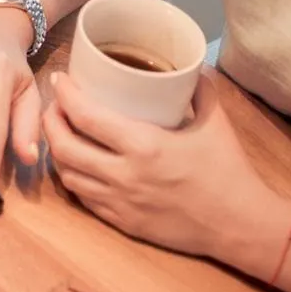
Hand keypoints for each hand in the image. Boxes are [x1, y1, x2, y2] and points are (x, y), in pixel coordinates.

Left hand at [43, 71, 290, 260]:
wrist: (239, 225)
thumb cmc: (228, 170)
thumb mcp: (216, 121)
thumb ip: (200, 89)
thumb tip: (189, 66)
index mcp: (144, 145)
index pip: (86, 116)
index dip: (65, 96)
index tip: (60, 80)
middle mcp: (124, 175)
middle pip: (65, 148)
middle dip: (50, 123)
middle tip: (54, 107)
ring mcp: (120, 203)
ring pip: (69, 176)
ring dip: (57, 152)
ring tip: (61, 134)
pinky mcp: (123, 224)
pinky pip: (84, 200)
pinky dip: (74, 179)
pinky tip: (78, 166)